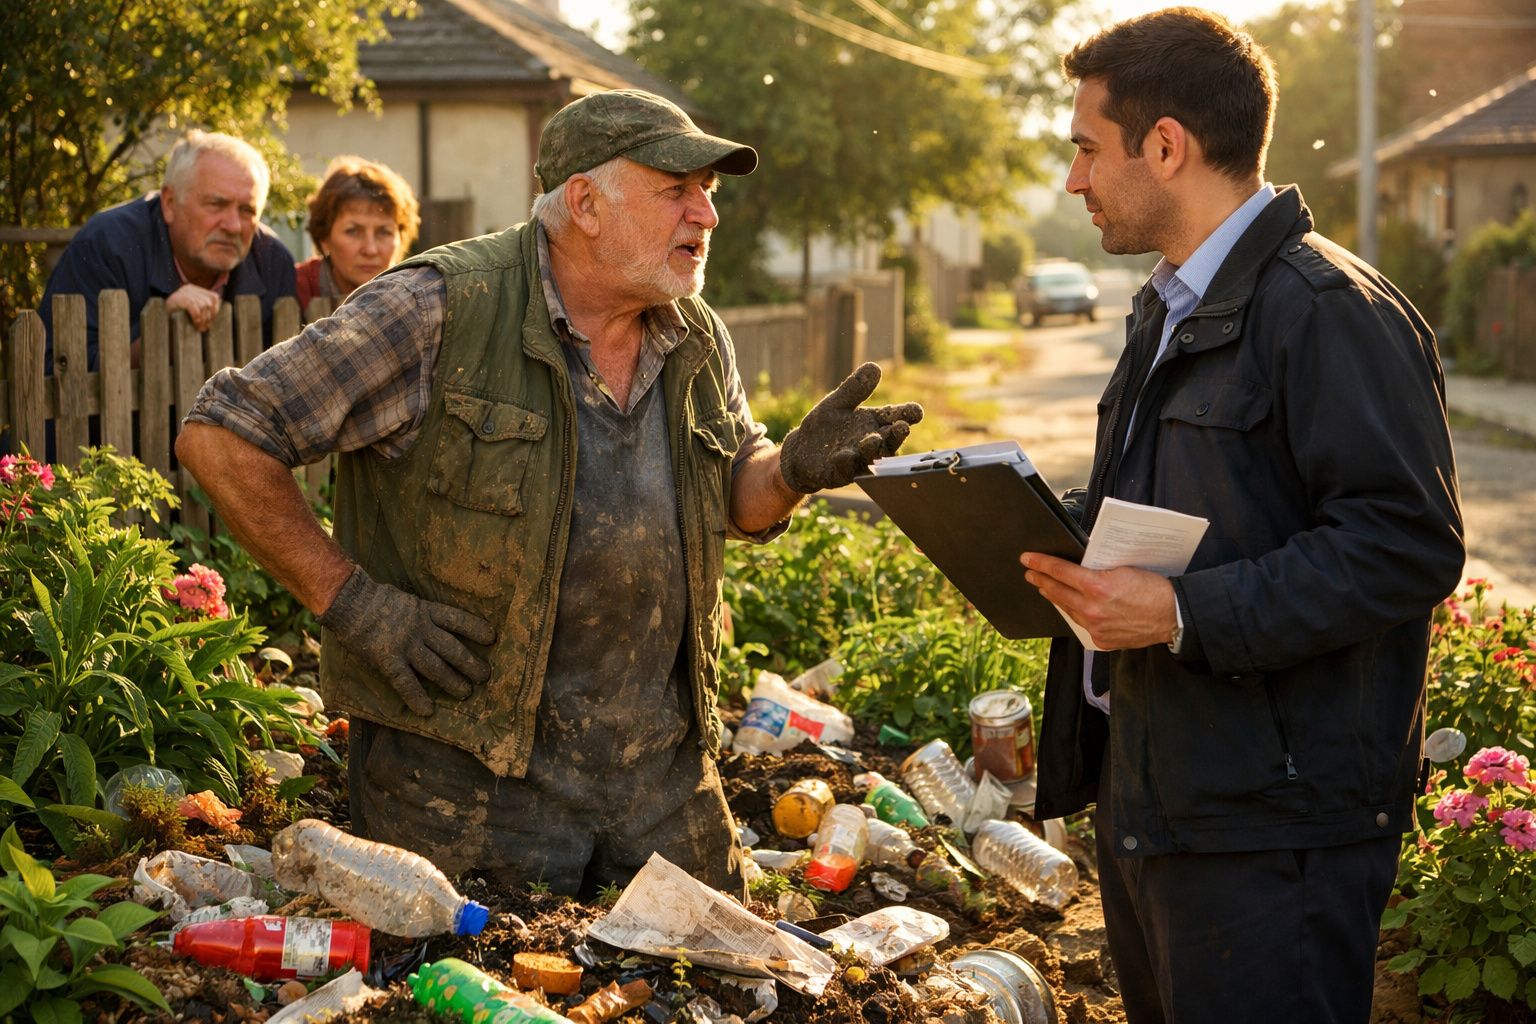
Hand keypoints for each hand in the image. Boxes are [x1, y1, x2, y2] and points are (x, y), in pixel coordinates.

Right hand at [166, 283, 222, 331]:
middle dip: (209, 317)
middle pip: (209, 302)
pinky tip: (195, 324)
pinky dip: (197, 318)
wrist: (157, 314)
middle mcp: (190, 288)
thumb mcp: (189, 310)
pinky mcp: (181, 298)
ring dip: (203, 319)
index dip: (215, 310)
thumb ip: (201, 310)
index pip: (214, 297)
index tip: (211, 321)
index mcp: (194, 289)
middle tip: (205, 327)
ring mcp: (185, 292)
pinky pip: (195, 309)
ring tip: (200, 327)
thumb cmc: (173, 314)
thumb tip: (212, 319)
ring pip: (204, 305)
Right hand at [319, 568, 497, 715]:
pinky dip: (416, 697)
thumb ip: (422, 613)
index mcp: (424, 611)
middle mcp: (420, 628)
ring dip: (452, 682)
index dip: (475, 628)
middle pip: (451, 648)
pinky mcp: (388, 659)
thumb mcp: (407, 600)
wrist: (349, 602)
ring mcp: (405, 645)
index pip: (456, 619)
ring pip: (435, 667)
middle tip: (485, 676)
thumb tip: (437, 622)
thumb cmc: (375, 600)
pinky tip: (427, 710)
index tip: (492, 638)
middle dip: (470, 663)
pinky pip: (405, 681)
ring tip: (466, 693)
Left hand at [778, 362, 922, 492]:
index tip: (917, 411)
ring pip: (871, 457)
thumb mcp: (838, 402)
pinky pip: (846, 470)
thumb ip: (855, 388)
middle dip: (897, 435)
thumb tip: (875, 367)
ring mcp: (857, 460)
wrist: (800, 451)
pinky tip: (844, 455)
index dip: (908, 414)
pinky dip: (846, 463)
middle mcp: (871, 442)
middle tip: (903, 427)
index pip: (896, 416)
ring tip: (873, 440)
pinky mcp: (840, 473)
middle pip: (890, 440)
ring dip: (873, 449)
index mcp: (875, 422)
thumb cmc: (826, 426)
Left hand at [1020, 552, 1176, 650]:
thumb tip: (1078, 565)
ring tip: (1044, 586)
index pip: (1060, 571)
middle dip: (1040, 579)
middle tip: (1029, 571)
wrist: (1172, 616)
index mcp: (1097, 586)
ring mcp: (1095, 627)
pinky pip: (1081, 623)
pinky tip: (1069, 605)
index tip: (1027, 558)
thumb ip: (1097, 569)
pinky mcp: (1101, 639)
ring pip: (1066, 609)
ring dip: (1054, 596)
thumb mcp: (1123, 569)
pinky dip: (1074, 612)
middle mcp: (1092, 609)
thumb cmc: (1153, 588)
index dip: (1041, 563)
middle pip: (1056, 591)